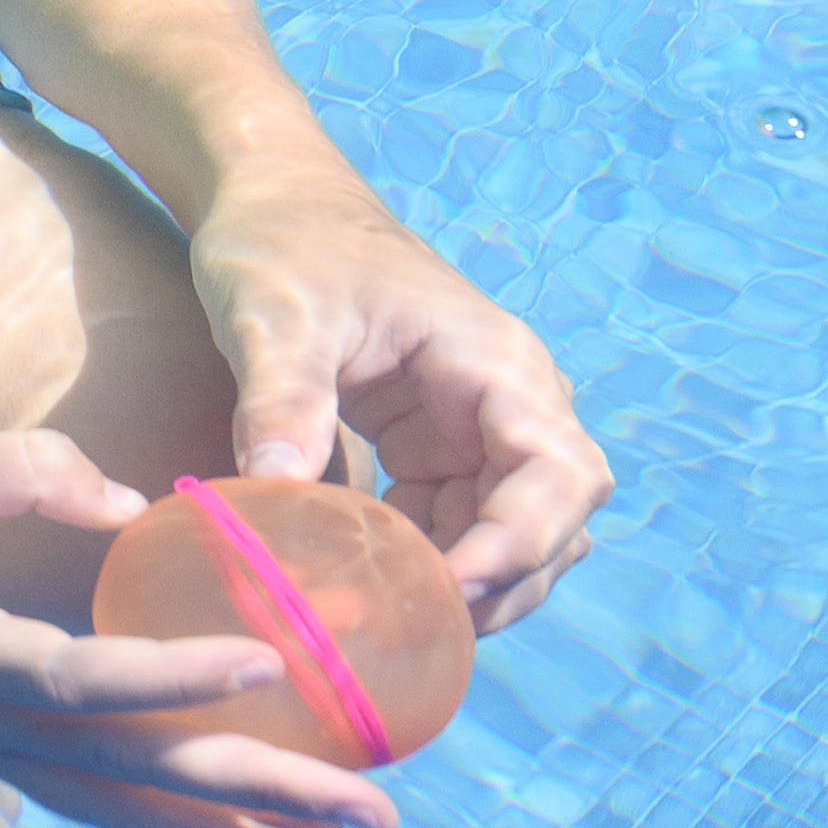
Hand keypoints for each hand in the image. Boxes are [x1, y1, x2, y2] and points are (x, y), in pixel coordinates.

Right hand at [0, 429, 398, 827]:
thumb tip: (128, 501)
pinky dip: (192, 823)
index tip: (270, 657)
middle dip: (263, 803)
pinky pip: (106, 800)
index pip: (72, 679)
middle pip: (134, 782)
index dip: (172, 673)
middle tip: (381, 823)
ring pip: (133, 816)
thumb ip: (12, 470)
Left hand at [190, 156, 612, 633]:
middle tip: (412, 628)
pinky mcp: (435, 448)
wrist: (269, 199)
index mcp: (495, 362)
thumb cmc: (282, 240)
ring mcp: (475, 429)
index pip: (558, 474)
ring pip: (512, 537)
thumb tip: (272, 493)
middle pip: (552, 524)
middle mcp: (506, 400)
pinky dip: (427, 568)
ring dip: (468, 588)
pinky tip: (366, 588)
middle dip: (499, 585)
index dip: (519, 545)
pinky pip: (457, 528)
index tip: (448, 589)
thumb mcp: (274, 313)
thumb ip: (282, 399)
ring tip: (389, 622)